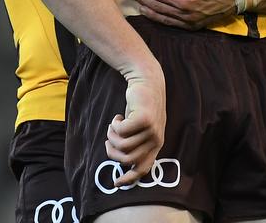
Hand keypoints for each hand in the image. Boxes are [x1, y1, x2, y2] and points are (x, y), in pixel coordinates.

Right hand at [105, 72, 165, 186]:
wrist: (147, 82)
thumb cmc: (140, 108)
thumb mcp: (140, 129)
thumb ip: (135, 144)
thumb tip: (122, 162)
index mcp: (156, 145)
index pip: (144, 168)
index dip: (130, 178)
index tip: (116, 183)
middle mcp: (156, 140)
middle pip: (127, 159)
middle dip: (112, 151)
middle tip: (108, 139)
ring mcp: (152, 129)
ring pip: (122, 145)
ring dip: (112, 136)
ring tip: (114, 125)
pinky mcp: (144, 119)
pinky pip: (121, 131)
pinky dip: (114, 125)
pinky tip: (118, 117)